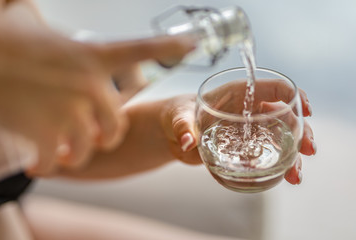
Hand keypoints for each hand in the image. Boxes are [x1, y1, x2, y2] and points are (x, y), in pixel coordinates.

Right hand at [0, 1, 195, 175]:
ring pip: (92, 144)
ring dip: (78, 151)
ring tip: (64, 149)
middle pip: (117, 123)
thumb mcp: (40, 29)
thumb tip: (54, 27)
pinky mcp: (46, 132)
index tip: (194, 44)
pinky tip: (40, 161)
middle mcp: (90, 83)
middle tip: (93, 136)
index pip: (143, 49)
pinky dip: (50, 163)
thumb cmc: (3, 41)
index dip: (171, 48)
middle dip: (107, 134)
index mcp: (93, 54)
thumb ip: (62, 38)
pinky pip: (60, 158)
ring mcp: (71, 109)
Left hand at [161, 82, 315, 184]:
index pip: (273, 87)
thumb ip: (183, 125)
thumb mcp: (179, 116)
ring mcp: (249, 131)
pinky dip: (279, 165)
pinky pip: (267, 154)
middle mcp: (249, 110)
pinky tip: (284, 178)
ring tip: (295, 176)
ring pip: (281, 138)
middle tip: (308, 150)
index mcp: (238, 93)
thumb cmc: (177, 114)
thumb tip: (187, 141)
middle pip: (285, 116)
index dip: (293, 95)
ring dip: (294, 155)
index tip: (305, 110)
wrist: (172, 134)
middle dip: (302, 132)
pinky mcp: (245, 148)